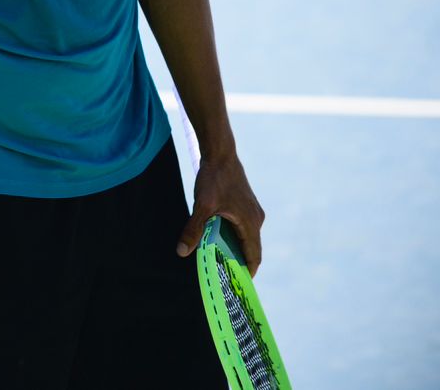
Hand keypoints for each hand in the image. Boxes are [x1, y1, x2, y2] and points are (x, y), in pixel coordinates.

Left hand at [175, 151, 265, 274]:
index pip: (254, 255)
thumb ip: (193, 230)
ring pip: (247, 237)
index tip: (240, 285)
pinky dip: (235, 236)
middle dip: (240, 262)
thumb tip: (182, 252)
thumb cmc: (214, 178)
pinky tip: (219, 238)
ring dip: (236, 248)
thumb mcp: (202, 205)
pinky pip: (244, 226)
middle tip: (226, 276)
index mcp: (250, 223)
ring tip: (221, 260)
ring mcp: (253, 210)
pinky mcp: (246, 203)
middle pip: (251, 248)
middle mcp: (257, 219)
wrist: (221, 153)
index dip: (247, 271)